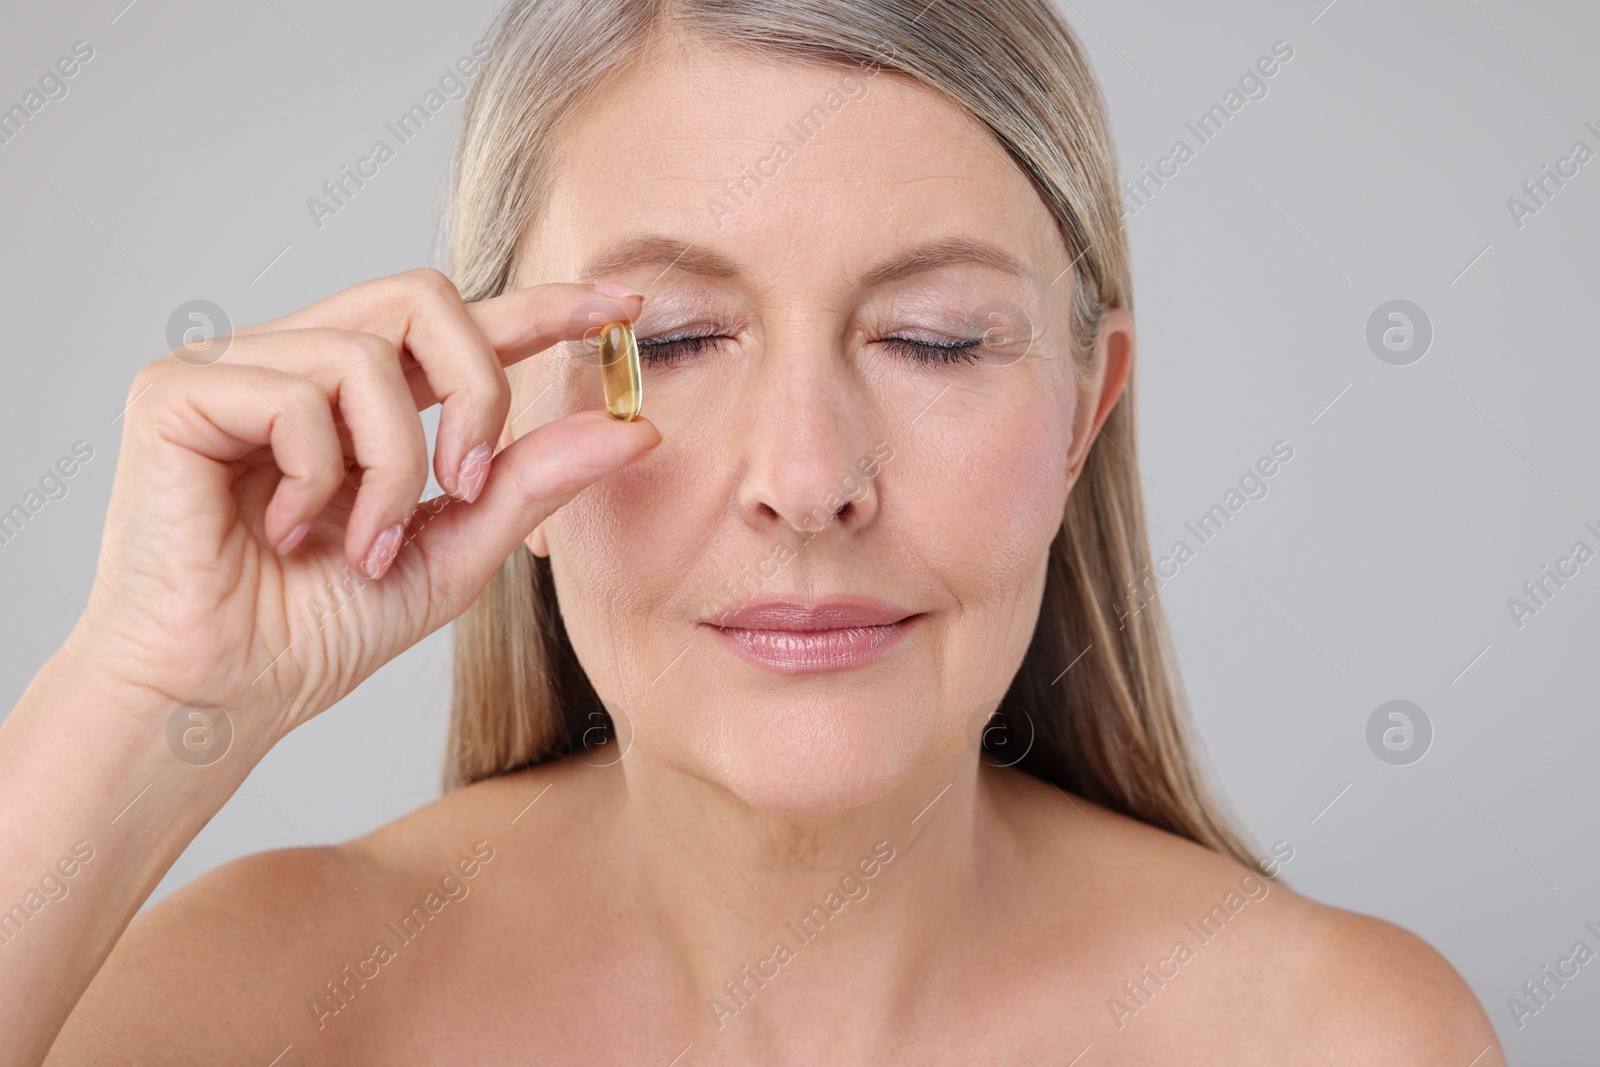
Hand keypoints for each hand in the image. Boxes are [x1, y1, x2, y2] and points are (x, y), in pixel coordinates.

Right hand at [73, 268, 655, 747]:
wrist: (220, 695)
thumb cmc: (317, 631)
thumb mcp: (456, 552)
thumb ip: (534, 483)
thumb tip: (638, 429)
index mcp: (360, 396)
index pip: (458, 321)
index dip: (541, 304)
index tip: (622, 310)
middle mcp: (296, 360)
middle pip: (423, 296)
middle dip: (478, 387)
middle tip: (469, 479)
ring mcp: (232, 368)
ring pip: (369, 352)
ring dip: (393, 466)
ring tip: (363, 543)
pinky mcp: (176, 391)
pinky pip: (295, 391)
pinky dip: (320, 475)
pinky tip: (291, 531)